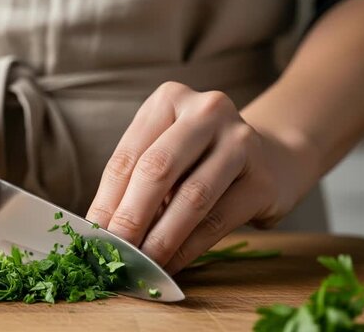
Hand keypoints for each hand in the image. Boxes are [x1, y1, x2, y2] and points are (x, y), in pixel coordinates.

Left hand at [86, 82, 307, 273]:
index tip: (92, 235)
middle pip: (158, 169)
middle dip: (130, 217)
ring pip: (191, 197)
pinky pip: (217, 220)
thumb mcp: (164, 155)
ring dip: (160, 238)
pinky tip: (171, 264)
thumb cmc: (199, 159)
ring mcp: (241, 142)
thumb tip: (102, 229)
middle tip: (113, 253)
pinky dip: (188, 247)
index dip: (107, 199)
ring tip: (140, 263)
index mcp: (169, 100)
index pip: (128, 156)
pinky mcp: (263, 179)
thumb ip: (134, 184)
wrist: (271, 159)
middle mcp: (207, 111)